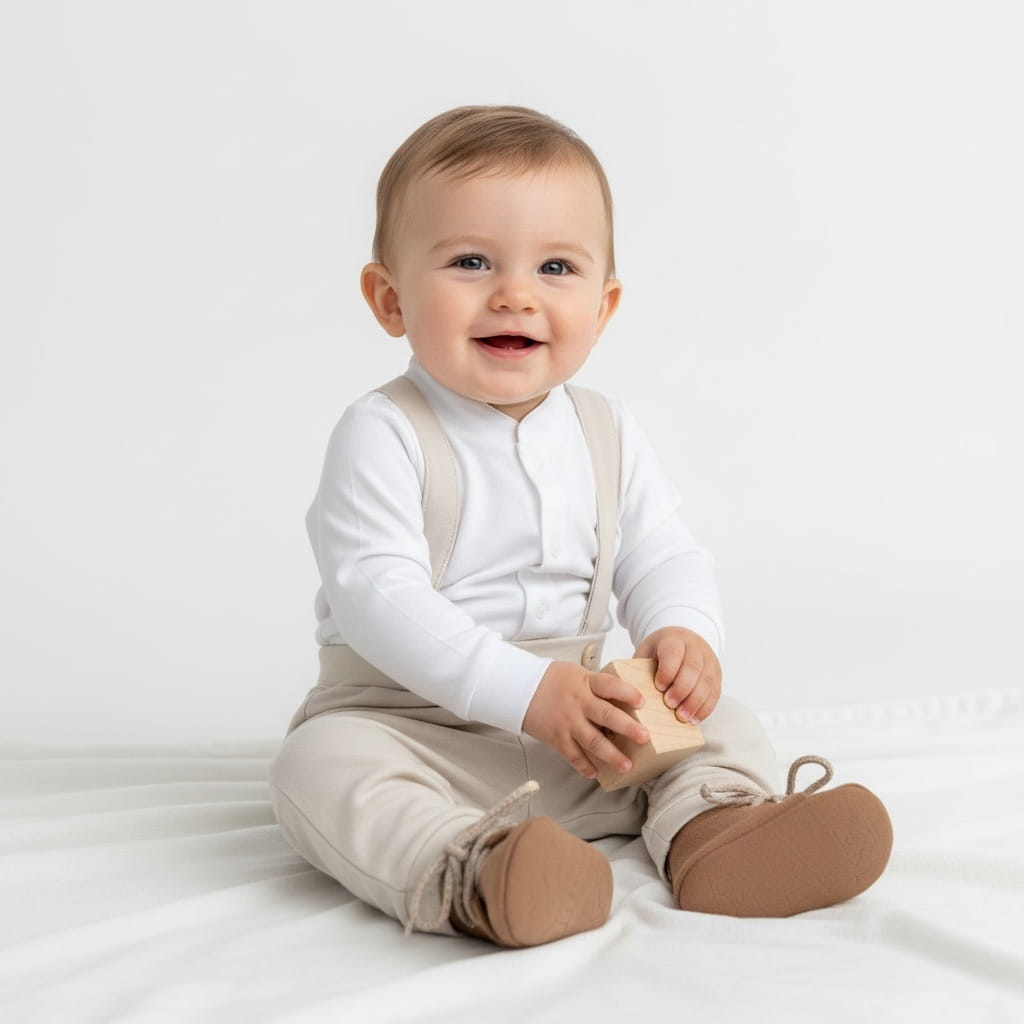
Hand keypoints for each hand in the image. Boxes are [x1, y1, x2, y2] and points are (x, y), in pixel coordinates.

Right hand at [523, 661, 650, 779]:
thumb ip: (598, 686)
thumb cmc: (552, 680)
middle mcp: (578, 703)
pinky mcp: (557, 737)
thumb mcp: (577, 674)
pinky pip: (572, 755)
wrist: (520, 687)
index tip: (641, 701)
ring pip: (592, 740)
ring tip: (626, 765)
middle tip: (644, 737)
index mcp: (585, 683)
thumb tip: (626, 698)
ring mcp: (568, 722)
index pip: (609, 685)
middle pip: (605, 715)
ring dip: (610, 755)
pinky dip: (584, 766)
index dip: (626, 693)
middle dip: (627, 727)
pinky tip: (595, 773)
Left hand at [633, 627, 721, 723]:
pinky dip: (706, 708)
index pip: (674, 653)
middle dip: (682, 689)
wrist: (681, 639)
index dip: (668, 671)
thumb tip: (632, 695)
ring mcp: (709, 660)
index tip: (659, 687)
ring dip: (695, 702)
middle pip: (693, 668)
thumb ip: (641, 669)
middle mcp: (695, 648)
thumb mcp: (646, 652)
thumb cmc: (659, 651)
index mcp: (674, 639)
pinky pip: (715, 692)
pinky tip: (695, 719)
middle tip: (670, 705)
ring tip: (683, 718)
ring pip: (707, 681)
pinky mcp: (717, 674)